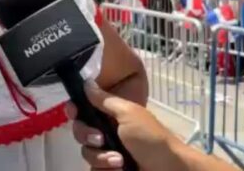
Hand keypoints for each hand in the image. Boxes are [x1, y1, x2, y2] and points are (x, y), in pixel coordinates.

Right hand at [68, 80, 183, 170]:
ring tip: (119, 162)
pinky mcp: (109, 169)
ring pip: (86, 153)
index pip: (84, 109)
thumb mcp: (128, 113)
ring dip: (100, 158)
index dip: (75, 110)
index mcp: (111, 114)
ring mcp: (108, 152)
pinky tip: (119, 170)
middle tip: (101, 140)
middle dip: (87, 137)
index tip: (74, 113)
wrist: (169, 169)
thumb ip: (104, 99)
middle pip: (80, 132)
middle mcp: (107, 132)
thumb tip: (86, 82)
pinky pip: (93, 169)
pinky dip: (103, 169)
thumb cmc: (151, 137)